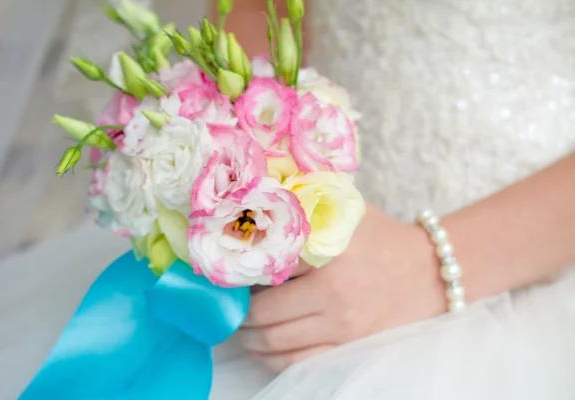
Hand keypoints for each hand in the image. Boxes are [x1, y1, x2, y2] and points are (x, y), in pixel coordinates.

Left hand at [238, 204, 445, 371]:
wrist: (430, 272)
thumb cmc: (382, 238)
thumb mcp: (347, 211)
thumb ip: (307, 202)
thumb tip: (259, 197)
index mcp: (327, 252)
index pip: (264, 265)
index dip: (238, 273)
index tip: (225, 274)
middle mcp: (333, 292)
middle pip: (264, 313)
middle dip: (240, 314)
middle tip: (233, 307)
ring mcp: (343, 326)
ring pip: (276, 342)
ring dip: (251, 338)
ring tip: (244, 329)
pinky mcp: (351, 347)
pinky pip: (300, 363)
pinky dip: (273, 360)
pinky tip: (264, 350)